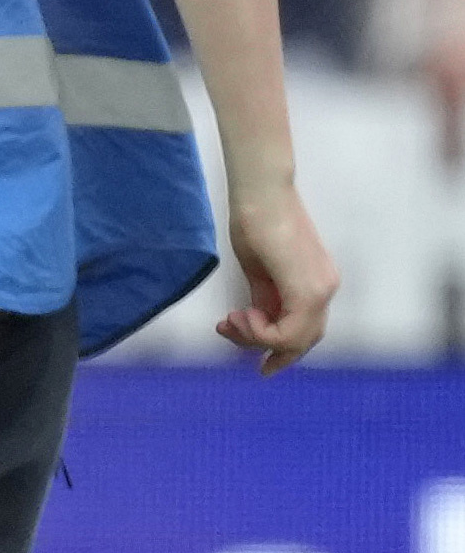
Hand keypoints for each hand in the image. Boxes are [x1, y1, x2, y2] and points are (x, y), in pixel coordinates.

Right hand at [218, 172, 336, 372]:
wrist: (261, 193)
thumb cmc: (254, 219)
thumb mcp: (259, 269)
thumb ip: (265, 297)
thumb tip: (260, 320)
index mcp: (316, 283)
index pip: (305, 331)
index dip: (280, 352)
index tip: (253, 359)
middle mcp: (325, 289)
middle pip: (301, 341)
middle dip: (262, 346)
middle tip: (226, 328)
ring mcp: (320, 290)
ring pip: (294, 340)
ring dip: (255, 338)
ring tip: (229, 319)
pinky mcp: (308, 290)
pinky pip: (288, 331)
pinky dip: (260, 333)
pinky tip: (238, 316)